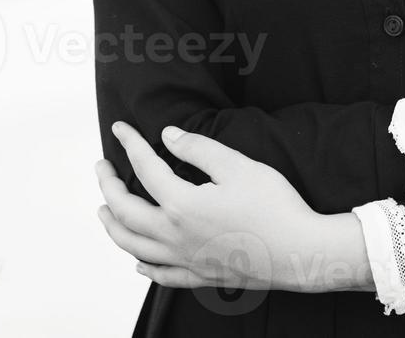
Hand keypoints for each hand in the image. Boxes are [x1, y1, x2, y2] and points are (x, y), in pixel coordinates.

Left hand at [95, 121, 331, 291]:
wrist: (302, 253)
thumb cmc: (274, 208)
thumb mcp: (237, 166)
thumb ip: (197, 149)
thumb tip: (167, 136)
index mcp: (181, 205)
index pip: (145, 168)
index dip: (130, 143)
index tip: (121, 128)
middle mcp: (175, 236)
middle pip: (124, 211)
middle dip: (108, 185)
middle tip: (103, 167)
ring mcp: (185, 260)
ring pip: (133, 247)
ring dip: (112, 226)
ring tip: (103, 210)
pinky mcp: (200, 276)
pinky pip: (161, 276)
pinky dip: (143, 267)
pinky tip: (138, 262)